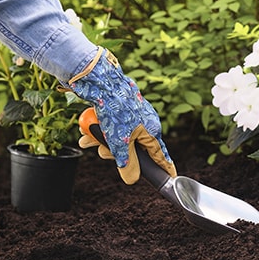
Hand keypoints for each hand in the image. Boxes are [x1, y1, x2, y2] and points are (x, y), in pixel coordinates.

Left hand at [68, 47, 174, 183]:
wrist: (100, 80)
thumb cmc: (115, 109)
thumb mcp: (120, 142)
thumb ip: (127, 162)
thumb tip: (131, 179)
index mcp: (151, 130)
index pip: (160, 154)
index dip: (164, 166)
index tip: (172, 175)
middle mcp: (145, 121)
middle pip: (133, 147)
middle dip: (115, 152)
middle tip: (103, 152)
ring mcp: (132, 113)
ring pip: (118, 136)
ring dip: (102, 141)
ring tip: (87, 140)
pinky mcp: (119, 106)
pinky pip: (111, 124)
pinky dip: (99, 129)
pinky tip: (86, 130)